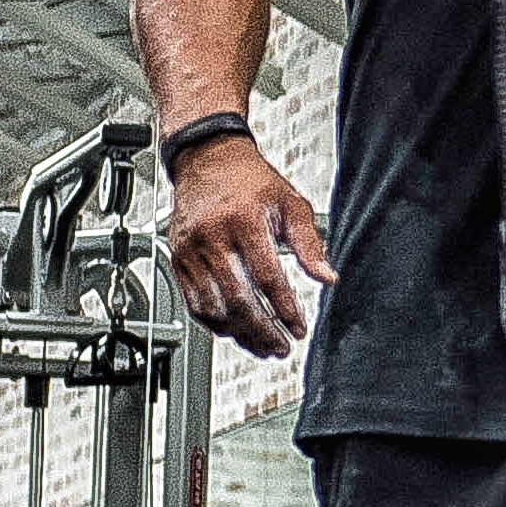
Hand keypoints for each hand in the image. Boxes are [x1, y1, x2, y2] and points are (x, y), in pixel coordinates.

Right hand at [164, 134, 336, 357]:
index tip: (298, 328)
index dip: (285, 309)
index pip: (267, 278)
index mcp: (243, 221)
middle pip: (239, 299)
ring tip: (262, 346)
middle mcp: (212, 237)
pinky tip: (234, 331)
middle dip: (263, 330)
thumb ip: (309, 243)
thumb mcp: (289, 203)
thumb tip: (326, 277)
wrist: (207, 160)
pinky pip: (194, 302)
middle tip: (281, 346)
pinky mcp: (178, 259)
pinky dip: (215, 323)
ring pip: (214, 307)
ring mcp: (191, 251)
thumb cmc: (249, 180)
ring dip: (240, 334)